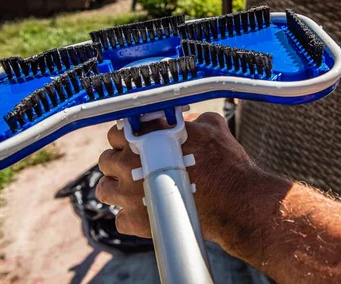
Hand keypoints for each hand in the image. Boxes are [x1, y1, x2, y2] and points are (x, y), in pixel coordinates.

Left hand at [95, 112, 259, 241]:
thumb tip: (183, 121)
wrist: (235, 199)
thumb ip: (190, 120)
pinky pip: (119, 220)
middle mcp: (131, 161)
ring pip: (104, 190)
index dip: (125, 139)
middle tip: (135, 169)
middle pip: (105, 160)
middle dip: (118, 164)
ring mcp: (130, 192)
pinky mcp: (137, 220)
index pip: (116, 132)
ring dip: (116, 190)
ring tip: (135, 192)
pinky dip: (130, 218)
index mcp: (146, 135)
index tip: (134, 147)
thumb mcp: (212, 126)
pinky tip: (146, 213)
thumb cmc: (226, 162)